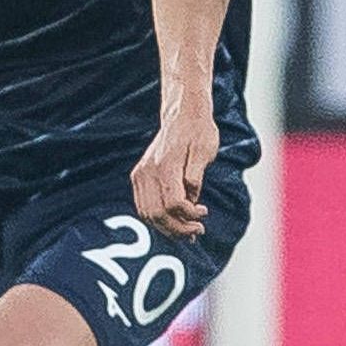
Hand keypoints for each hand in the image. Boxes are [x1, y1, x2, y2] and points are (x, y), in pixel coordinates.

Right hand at [131, 105, 219, 238]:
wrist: (183, 114)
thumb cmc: (199, 132)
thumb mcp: (205, 152)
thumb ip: (196, 177)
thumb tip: (192, 200)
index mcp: (165, 165)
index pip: (173, 203)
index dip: (189, 215)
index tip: (204, 214)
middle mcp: (148, 171)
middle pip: (157, 213)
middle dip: (178, 228)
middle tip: (197, 231)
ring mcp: (141, 174)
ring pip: (147, 213)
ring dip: (167, 228)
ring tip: (186, 232)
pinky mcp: (139, 176)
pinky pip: (143, 206)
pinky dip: (157, 219)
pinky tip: (173, 221)